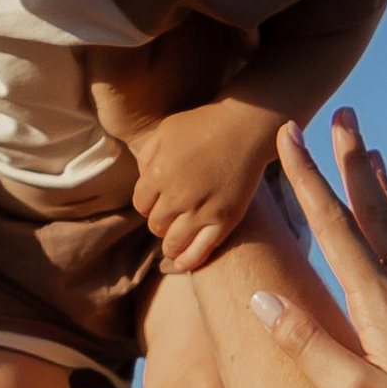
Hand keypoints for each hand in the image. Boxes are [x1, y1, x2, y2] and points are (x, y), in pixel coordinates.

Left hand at [131, 96, 282, 274]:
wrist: (245, 126)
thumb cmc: (204, 124)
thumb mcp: (165, 130)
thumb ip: (147, 155)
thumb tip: (143, 180)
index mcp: (158, 173)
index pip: (141, 205)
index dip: (149, 204)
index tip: (160, 200)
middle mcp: (177, 196)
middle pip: (155, 225)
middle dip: (160, 221)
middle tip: (172, 216)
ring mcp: (201, 210)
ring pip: (172, 243)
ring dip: (170, 244)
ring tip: (174, 243)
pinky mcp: (224, 220)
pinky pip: (201, 250)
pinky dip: (188, 260)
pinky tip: (183, 264)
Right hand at [254, 114, 386, 387]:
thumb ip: (307, 346)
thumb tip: (262, 297)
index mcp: (380, 304)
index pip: (334, 228)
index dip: (306, 179)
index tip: (288, 134)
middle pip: (371, 211)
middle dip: (348, 161)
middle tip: (340, 113)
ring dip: (379, 184)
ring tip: (370, 149)